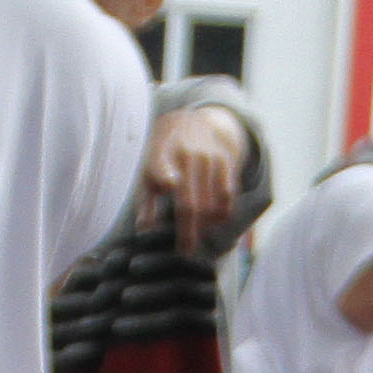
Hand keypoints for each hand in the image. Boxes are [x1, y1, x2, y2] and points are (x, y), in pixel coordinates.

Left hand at [147, 107, 249, 253]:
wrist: (195, 121)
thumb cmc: (164, 154)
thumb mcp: (148, 169)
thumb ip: (146, 200)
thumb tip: (144, 229)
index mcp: (161, 155)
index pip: (163, 168)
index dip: (166, 177)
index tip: (170, 189)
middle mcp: (186, 155)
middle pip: (190, 201)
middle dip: (189, 230)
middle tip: (186, 251)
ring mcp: (208, 158)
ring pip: (211, 201)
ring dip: (206, 225)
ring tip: (198, 238)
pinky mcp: (226, 161)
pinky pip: (228, 194)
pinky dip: (224, 212)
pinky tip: (216, 223)